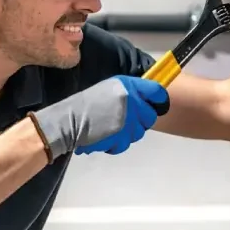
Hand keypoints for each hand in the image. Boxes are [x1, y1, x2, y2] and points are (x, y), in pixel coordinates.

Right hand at [29, 75, 169, 158]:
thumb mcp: (108, 89)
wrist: (69, 121)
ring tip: (111, 128)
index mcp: (128, 85)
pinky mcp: (122, 136)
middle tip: (126, 121)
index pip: (156, 91)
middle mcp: (132, 101)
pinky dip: (117, 143)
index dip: (159, 99)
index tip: (158, 104)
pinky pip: (126, 143)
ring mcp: (128, 120)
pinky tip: (105, 136)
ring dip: (128, 133)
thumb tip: (145, 100)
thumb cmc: (86, 104)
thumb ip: (127, 93)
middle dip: (141, 121)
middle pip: (150, 116)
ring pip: (139, 132)